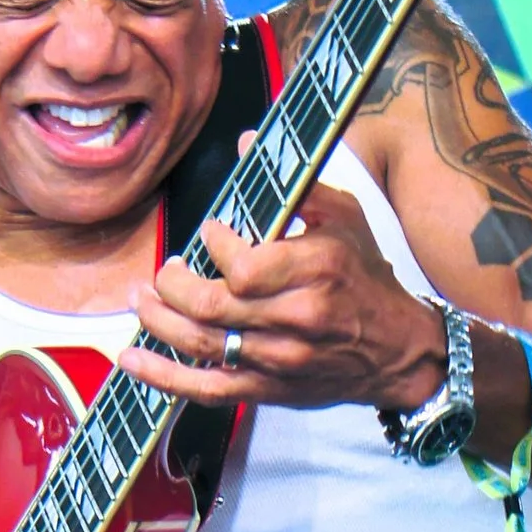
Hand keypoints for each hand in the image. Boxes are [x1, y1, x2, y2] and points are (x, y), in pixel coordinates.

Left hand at [119, 179, 446, 414]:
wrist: (398, 351)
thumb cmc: (367, 279)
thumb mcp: (346, 220)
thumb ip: (295, 185)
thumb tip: (246, 142)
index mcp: (316, 271)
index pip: (242, 266)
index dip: (214, 245)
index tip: (211, 231)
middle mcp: (296, 319)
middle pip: (210, 306)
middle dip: (172, 284)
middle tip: (166, 269)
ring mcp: (279, 359)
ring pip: (201, 344)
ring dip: (158, 320)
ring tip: (141, 298)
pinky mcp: (268, 389)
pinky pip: (206, 389)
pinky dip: (163, 376)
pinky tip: (132, 359)